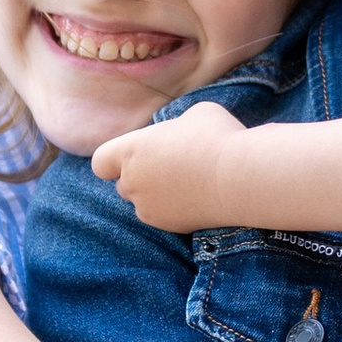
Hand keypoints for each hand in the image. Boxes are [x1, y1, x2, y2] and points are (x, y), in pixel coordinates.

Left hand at [91, 99, 245, 229]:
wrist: (241, 177)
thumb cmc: (218, 136)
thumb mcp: (195, 114)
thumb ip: (174, 128)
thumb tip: (179, 136)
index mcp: (132, 151)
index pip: (100, 162)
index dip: (112, 161)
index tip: (133, 158)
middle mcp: (133, 182)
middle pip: (123, 185)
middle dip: (140, 178)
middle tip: (171, 167)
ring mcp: (149, 209)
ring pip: (144, 204)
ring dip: (157, 195)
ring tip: (188, 182)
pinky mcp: (169, 226)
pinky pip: (164, 217)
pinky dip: (175, 210)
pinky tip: (198, 198)